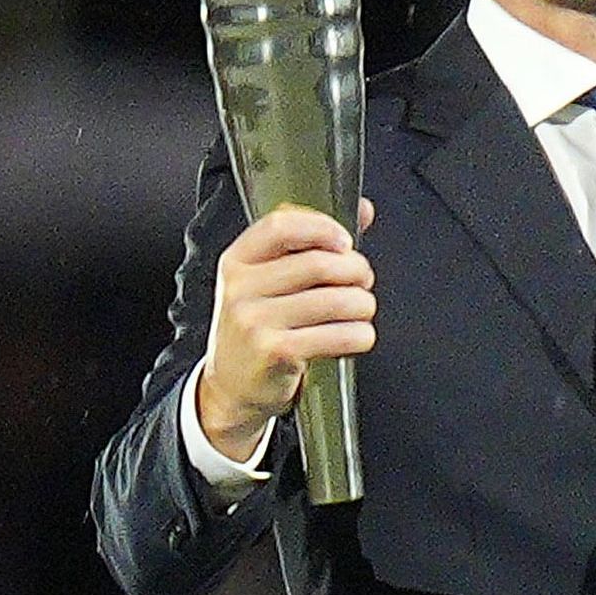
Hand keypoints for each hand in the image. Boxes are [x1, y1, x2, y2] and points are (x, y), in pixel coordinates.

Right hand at [199, 199, 377, 453]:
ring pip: (335, 300)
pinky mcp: (276, 352)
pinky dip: (360, 334)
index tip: (345, 241)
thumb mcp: (268, 281)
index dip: (321, 227)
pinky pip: (338, 335)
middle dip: (356, 271)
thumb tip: (363, 209)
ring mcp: (255, 322)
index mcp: (237, 261)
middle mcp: (241, 289)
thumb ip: (310, 242)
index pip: (280, 226)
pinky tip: (358, 335)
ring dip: (363, 305)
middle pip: (318, 264)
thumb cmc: (259, 326)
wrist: (232, 385)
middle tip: (363, 281)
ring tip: (363, 309)